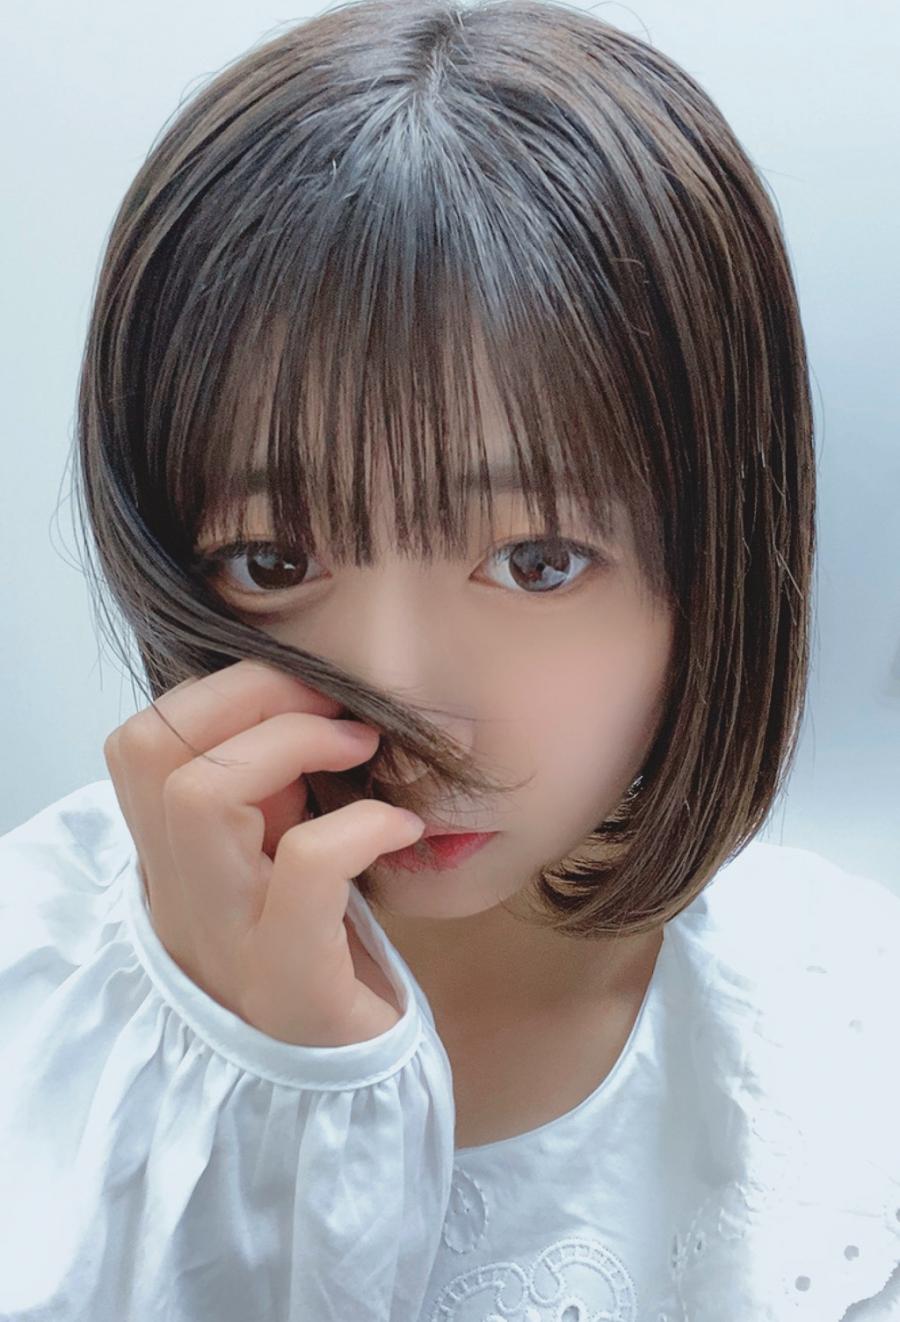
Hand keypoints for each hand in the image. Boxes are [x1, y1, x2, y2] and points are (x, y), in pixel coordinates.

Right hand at [102, 659, 424, 1045]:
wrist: (351, 1091)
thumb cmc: (323, 958)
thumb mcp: (277, 863)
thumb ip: (269, 797)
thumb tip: (301, 708)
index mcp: (175, 863)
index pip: (138, 744)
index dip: (218, 692)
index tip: (303, 692)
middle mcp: (181, 900)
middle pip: (153, 751)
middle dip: (252, 695)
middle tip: (337, 710)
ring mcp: (226, 944)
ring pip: (201, 796)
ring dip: (293, 742)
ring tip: (364, 750)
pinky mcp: (291, 984)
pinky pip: (305, 869)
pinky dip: (362, 825)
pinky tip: (403, 829)